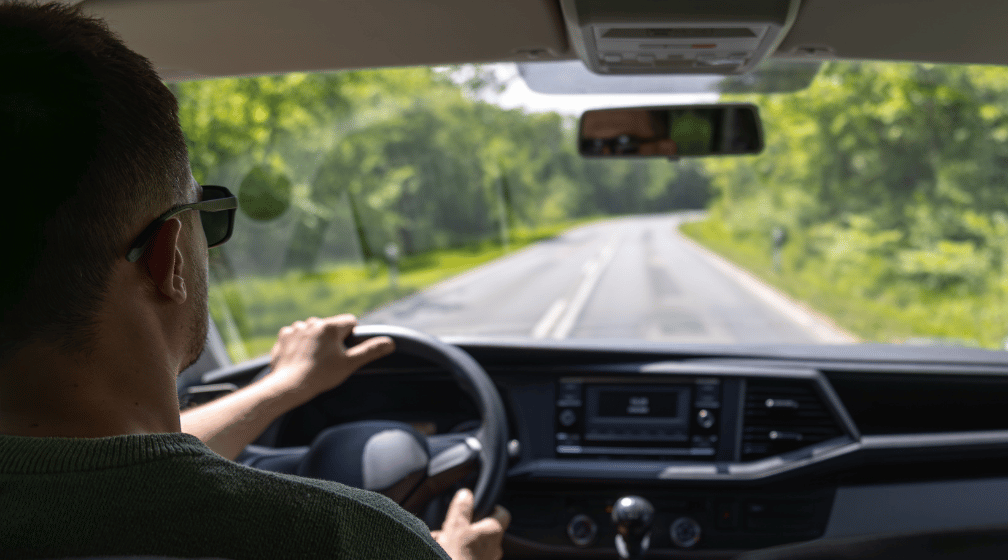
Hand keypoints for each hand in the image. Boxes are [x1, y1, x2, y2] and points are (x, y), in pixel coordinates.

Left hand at [266, 314, 394, 404]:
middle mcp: (312, 322)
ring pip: (312, 330)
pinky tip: (299, 358)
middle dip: (332, 339)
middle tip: (329, 359)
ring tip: (313, 360)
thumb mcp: (350, 364)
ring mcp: (295, 329)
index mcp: (330, 326)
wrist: (289, 386)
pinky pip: (295, 335)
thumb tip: (390, 342)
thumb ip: (370, 351)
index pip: (350, 322)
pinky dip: (298, 344)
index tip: (345, 351)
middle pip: (330, 326)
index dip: (351, 337)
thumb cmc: (321, 375)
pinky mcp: (283, 337)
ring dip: (315, 340)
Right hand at [432, 489, 509, 559]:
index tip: (482, 506)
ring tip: (443, 543)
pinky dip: (461, 554)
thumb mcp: (455, 526)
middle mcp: (495, 547)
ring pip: (477, 546)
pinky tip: (445, 553)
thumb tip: (466, 494)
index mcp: (493, 531)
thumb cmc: (457, 556)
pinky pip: (472, 558)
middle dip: (470, 528)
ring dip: (463, 543)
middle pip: (487, 530)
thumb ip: (462, 509)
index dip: (493, 508)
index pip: (503, 513)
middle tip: (454, 527)